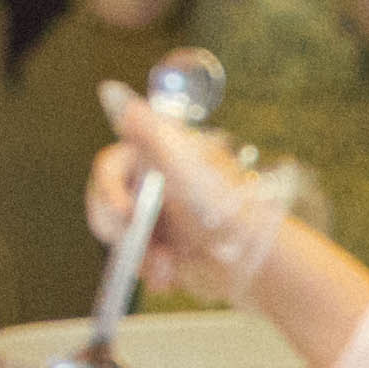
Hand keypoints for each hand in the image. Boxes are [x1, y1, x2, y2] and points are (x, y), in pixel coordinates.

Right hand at [90, 82, 293, 291]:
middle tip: (140, 245)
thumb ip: (147, 131)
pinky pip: (139, 262)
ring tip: (165, 268)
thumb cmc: (226, 211)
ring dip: (139, 256)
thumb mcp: (184, 166)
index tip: (124, 212)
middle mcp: (156, 185)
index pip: (109, 168)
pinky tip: (168, 277)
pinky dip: (151, 271)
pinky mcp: (167, 249)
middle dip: (122, 230)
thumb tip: (111, 89)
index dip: (109, 190)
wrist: (260, 263)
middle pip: (108, 205)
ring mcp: (161, 219)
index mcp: (158, 157)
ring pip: (123, 238)